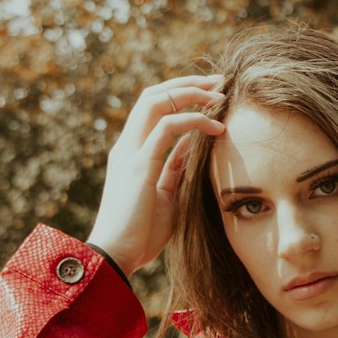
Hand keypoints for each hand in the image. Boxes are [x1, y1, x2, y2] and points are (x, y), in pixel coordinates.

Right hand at [86, 75, 224, 277]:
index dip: (182, 94)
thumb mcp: (165, 195)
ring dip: (191, 92)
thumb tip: (193, 147)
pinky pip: (167, 128)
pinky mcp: (139, 165)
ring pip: (156, 101)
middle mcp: (127, 146)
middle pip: (153, 95)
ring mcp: (130, 153)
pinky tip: (218, 127)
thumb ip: (175, 169)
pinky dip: (194, 120)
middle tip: (220, 81)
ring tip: (220, 95)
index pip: (154, 107)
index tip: (213, 92)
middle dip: (188, 83)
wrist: (116, 257)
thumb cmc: (141, 234)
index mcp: (132, 152)